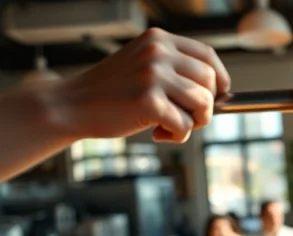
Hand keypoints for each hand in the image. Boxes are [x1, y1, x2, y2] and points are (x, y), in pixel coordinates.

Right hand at [48, 28, 229, 142]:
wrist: (71, 105)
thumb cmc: (111, 93)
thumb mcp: (143, 67)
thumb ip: (175, 71)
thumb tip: (219, 93)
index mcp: (158, 40)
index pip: (208, 55)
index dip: (220, 78)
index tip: (219, 94)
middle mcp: (158, 52)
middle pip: (210, 82)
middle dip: (206, 106)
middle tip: (185, 118)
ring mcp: (153, 75)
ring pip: (203, 104)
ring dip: (194, 123)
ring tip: (171, 126)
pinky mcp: (149, 101)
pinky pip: (185, 125)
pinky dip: (177, 136)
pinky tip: (157, 133)